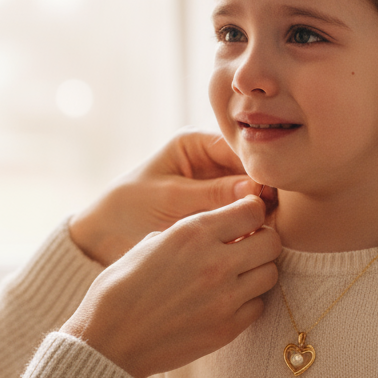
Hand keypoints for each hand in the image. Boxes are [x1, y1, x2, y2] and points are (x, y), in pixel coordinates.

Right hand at [62, 195, 279, 377]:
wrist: (108, 340)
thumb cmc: (120, 288)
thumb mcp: (149, 243)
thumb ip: (188, 231)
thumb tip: (217, 225)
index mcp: (193, 233)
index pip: (253, 210)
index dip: (252, 214)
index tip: (244, 221)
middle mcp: (215, 262)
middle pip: (272, 241)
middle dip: (262, 241)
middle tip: (246, 248)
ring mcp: (225, 297)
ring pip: (271, 273)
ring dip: (258, 271)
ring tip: (237, 275)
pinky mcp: (227, 328)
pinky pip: (258, 305)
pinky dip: (249, 301)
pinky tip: (227, 300)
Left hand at [70, 130, 263, 264]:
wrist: (105, 235)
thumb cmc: (130, 209)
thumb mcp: (171, 199)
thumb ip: (213, 194)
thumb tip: (256, 191)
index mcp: (195, 142)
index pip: (239, 147)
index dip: (258, 167)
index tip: (269, 192)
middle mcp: (211, 158)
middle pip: (251, 168)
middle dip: (263, 188)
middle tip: (272, 213)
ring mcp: (217, 182)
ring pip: (252, 190)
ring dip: (259, 207)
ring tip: (266, 226)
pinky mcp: (219, 206)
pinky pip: (243, 209)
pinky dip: (251, 221)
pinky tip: (256, 234)